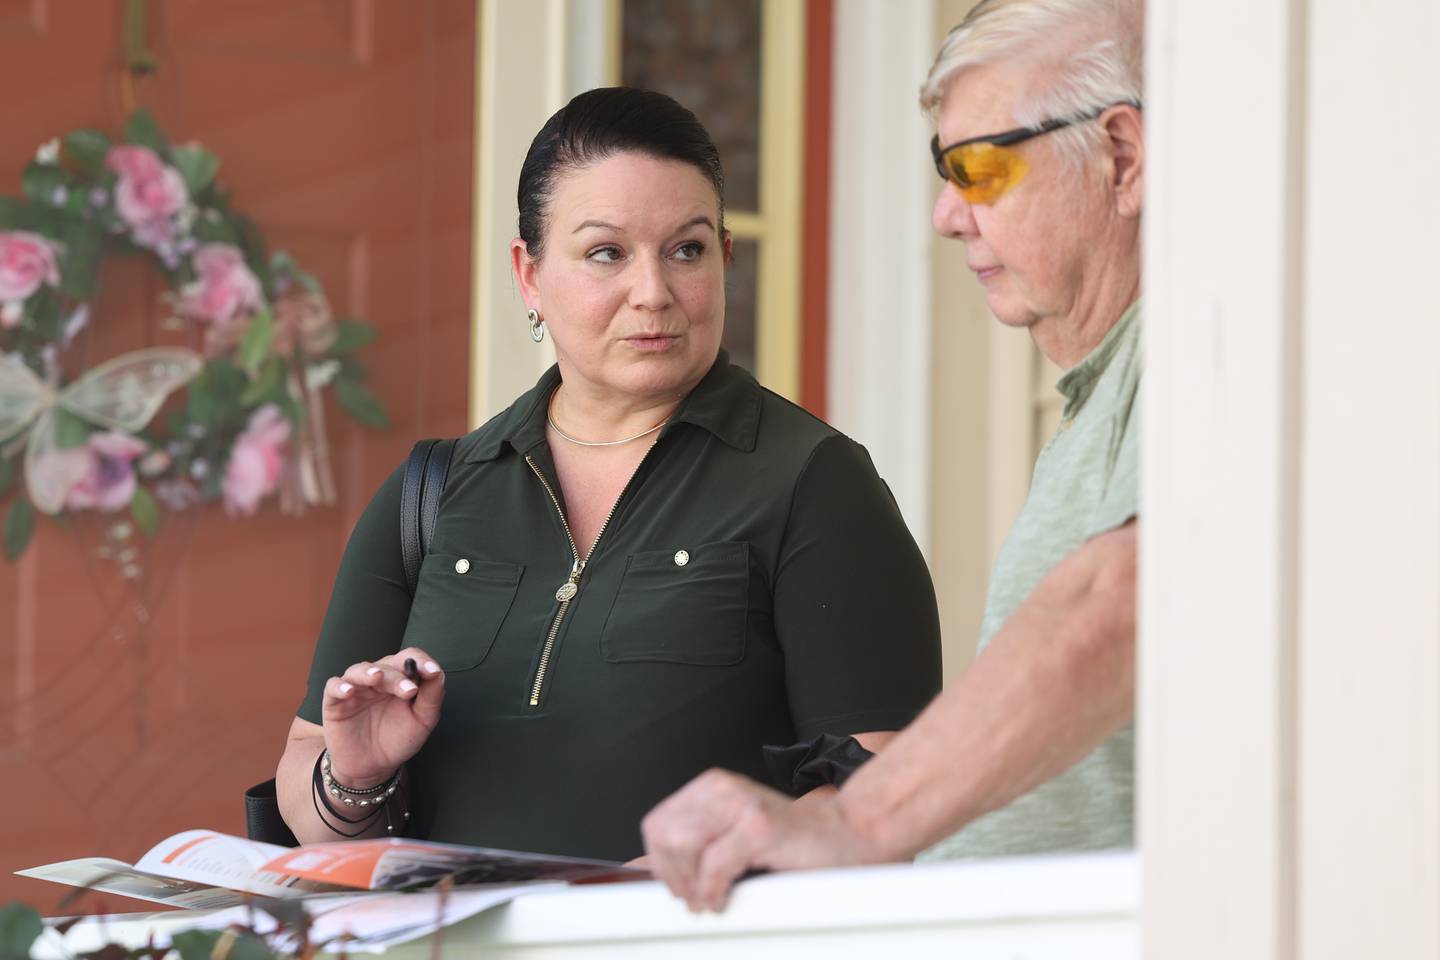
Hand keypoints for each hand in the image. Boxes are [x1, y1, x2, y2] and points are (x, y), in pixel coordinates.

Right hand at [322, 647, 444, 785]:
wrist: (373, 767)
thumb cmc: (398, 739)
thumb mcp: (422, 721)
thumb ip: (431, 697)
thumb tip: (438, 673)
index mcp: (400, 679)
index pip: (409, 658)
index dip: (421, 661)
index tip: (432, 672)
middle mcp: (378, 680)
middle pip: (388, 664)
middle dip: (400, 675)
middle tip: (410, 690)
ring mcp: (356, 689)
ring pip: (360, 670)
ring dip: (369, 672)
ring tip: (378, 678)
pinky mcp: (335, 702)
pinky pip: (333, 687)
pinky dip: (340, 686)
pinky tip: (349, 692)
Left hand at [640, 769, 885, 911]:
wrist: (847, 835)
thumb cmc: (794, 843)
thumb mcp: (734, 835)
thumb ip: (698, 845)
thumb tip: (649, 870)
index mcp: (712, 787)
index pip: (657, 823)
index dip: (659, 863)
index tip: (677, 885)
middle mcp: (723, 788)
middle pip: (663, 835)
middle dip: (672, 876)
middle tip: (692, 897)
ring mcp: (742, 804)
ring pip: (682, 846)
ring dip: (690, 885)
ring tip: (708, 898)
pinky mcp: (760, 826)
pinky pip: (714, 866)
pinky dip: (713, 891)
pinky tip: (725, 898)